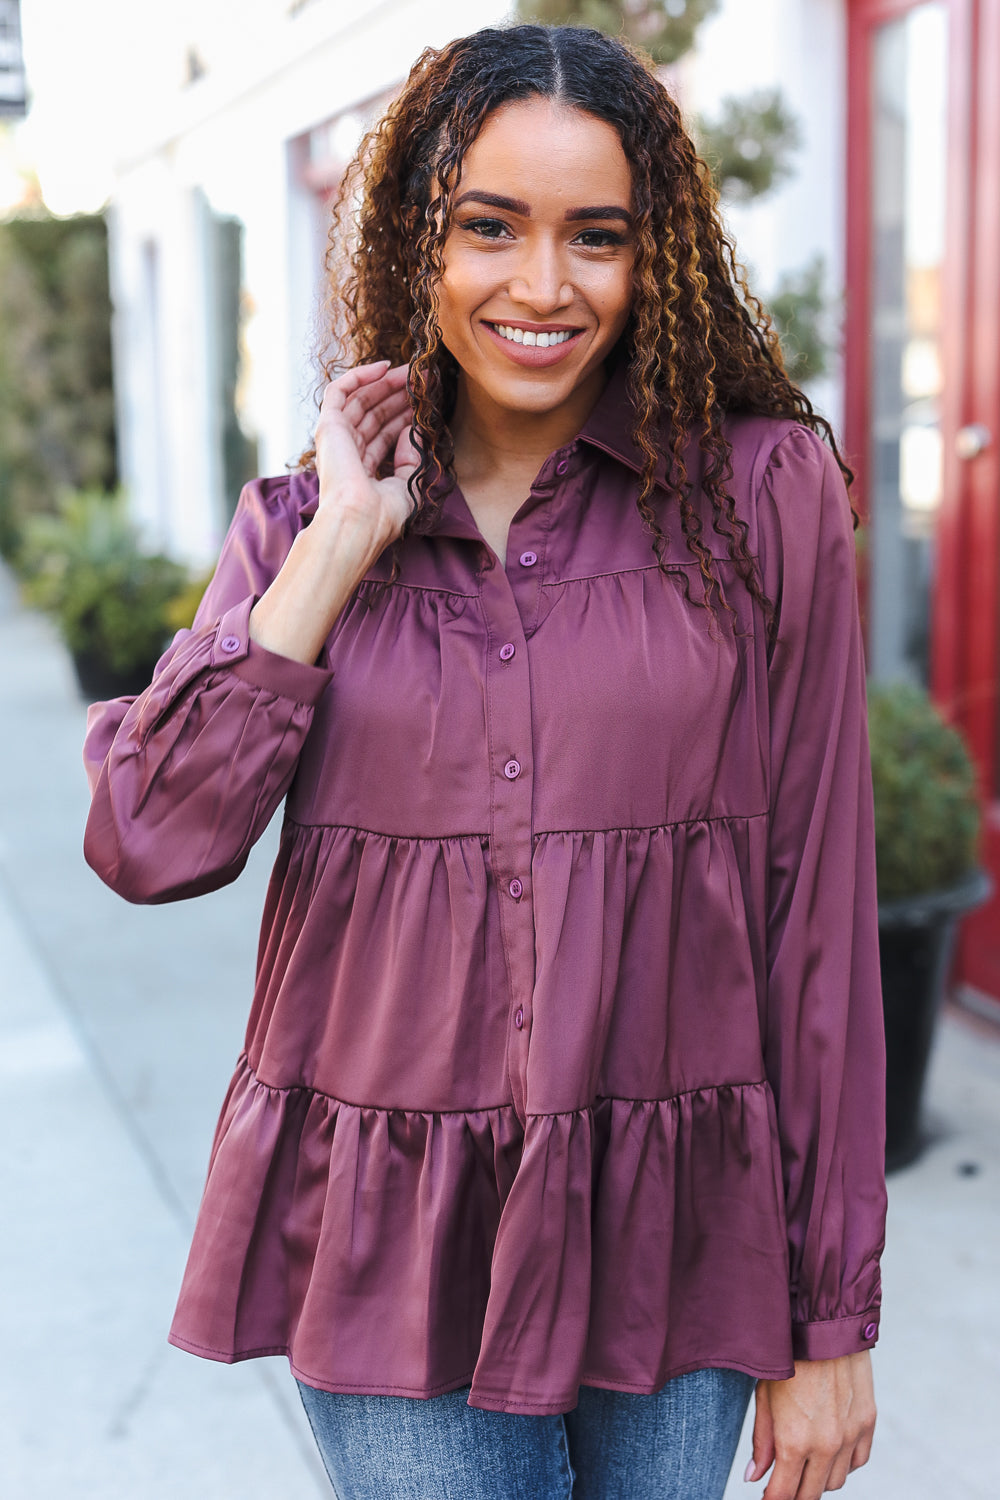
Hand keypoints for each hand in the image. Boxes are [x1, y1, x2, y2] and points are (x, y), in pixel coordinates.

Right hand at [314, 359, 418, 548]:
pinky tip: (384, 368)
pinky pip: (339, 392)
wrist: (360, 521)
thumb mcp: (408, 485)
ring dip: (387, 384)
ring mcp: (336, 439)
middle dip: (400, 395)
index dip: (405, 415)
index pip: (384, 434)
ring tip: (414, 372)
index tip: (428, 401)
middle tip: (425, 379)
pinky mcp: (328, 426)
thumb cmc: (383, 515)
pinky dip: (359, 376)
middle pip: (374, 414)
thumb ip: (411, 458)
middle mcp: (347, 453)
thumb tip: (410, 429)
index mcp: (362, 470)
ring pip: (361, 400)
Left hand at [745, 1353, 875, 1497]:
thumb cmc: (787, 1356)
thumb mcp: (764, 1397)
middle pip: (811, 1494)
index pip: (783, 1494)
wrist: (824, 1324)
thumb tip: (755, 1478)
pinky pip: (857, 1461)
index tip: (767, 1498)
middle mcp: (825, 1445)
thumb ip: (761, 1442)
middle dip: (794, 1495)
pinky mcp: (867, 1423)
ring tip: (804, 1464)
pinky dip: (844, 1463)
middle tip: (783, 1485)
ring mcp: (850, 1436)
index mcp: (793, 1440)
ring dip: (818, 1479)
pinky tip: (830, 1451)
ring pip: (835, 1482)